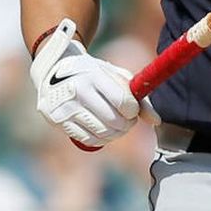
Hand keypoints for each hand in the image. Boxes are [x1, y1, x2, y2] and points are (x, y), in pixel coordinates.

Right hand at [30, 19, 159, 149]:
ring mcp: (65, 108)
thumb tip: (156, 121)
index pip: (122, 101)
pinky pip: (87, 139)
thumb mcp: (114, 75)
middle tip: (128, 120)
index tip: (133, 109)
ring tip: (117, 125)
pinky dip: (100, 138)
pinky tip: (102, 129)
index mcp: (93, 75)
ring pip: (102, 133)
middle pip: (114, 120)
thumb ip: (138, 96)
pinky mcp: (57, 121)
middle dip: (127, 124)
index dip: (133, 110)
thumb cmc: (92, 73)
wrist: (54, 71)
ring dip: (116, 133)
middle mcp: (77, 91)